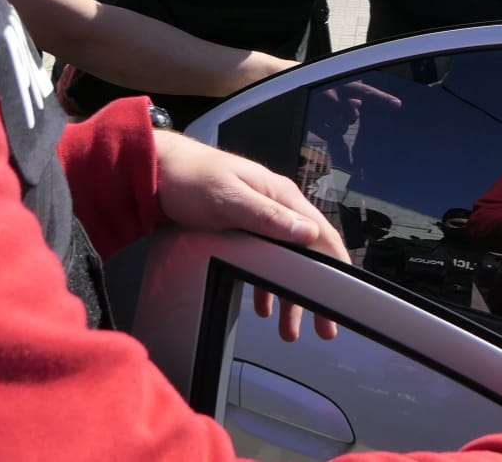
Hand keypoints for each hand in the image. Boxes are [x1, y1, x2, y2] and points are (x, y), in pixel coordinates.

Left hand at [152, 130, 350, 340]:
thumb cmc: (192, 179)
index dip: (337, 265)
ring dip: (289, 296)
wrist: (156, 170)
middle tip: (324, 328)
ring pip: (285, 263)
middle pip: (307, 255)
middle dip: (316, 292)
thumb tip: (308, 234)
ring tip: (290, 330)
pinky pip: (264, 262)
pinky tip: (262, 306)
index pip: (321, 234)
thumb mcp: (231, 199)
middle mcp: (277, 208)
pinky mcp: (241, 230)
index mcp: (282, 197)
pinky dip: (266, 287)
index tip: (345, 296)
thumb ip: (270, 217)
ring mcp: (260, 220)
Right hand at [315, 80, 403, 137]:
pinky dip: (327, 130)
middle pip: (352, 115)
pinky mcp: (312, 121)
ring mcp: (322, 110)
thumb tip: (359, 105)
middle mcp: (333, 96)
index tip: (397, 104)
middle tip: (336, 108)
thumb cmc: (307, 79)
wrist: (279, 78)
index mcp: (341, 84)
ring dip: (337, 123)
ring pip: (341, 127)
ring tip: (324, 113)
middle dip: (347, 115)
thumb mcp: (330, 82)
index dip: (382, 98)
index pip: (366, 92)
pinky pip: (329, 134)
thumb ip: (347, 93)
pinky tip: (319, 122)